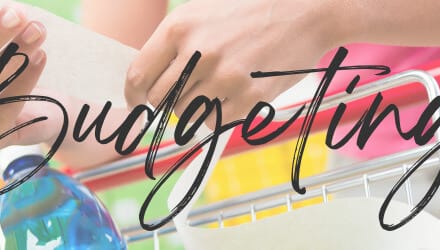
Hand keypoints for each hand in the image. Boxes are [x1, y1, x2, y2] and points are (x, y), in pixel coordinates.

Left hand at [124, 0, 343, 123]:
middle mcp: (198, 54)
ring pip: (187, 113)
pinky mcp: (249, 97)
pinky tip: (235, 92)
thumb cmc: (251, 8)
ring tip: (219, 83)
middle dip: (167, 101)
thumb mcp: (202, 11)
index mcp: (180, 28)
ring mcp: (224, 78)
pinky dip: (218, 114)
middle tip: (186, 91)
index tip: (137, 103)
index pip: (139, 76)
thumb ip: (172, 43)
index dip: (133, 96)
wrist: (306, 11)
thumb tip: (146, 80)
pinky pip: (215, 122)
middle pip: (161, 100)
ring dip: (195, 106)